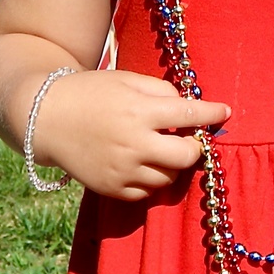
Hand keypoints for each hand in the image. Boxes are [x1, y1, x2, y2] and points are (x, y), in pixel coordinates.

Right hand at [36, 69, 230, 200]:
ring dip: (174, 165)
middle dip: (195, 146)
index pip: (189, 115)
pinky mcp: (110, 189)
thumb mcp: (129, 79)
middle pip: (186, 156)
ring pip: (168, 179)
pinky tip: (146, 163)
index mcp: (139, 111)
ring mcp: (121, 171)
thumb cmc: (93, 92)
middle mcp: (133, 144)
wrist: (47, 117)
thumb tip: (189, 107)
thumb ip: (162, 92)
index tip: (226, 113)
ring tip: (163, 149)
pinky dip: (153, 180)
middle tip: (190, 137)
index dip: (213, 114)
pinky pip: (146, 193)